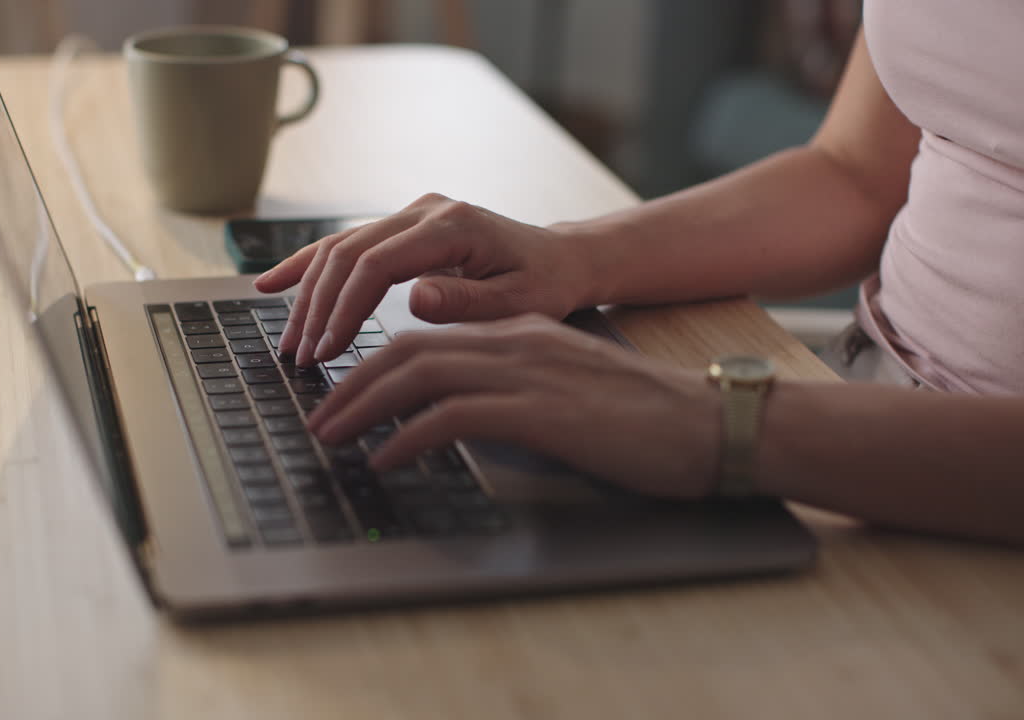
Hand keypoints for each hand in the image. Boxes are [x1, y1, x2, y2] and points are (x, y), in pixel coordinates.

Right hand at [253, 193, 591, 366]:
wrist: (559, 258)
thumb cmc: (544, 284)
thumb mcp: (520, 303)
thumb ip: (468, 302)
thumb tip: (416, 297)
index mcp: (452, 226)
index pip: (377, 264)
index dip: (344, 308)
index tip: (327, 350)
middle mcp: (425, 210)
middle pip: (349, 253)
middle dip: (317, 306)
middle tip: (300, 355)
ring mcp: (411, 214)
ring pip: (340, 247)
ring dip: (308, 293)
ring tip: (289, 339)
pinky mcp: (403, 226)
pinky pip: (347, 243)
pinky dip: (308, 265)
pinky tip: (272, 284)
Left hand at [306, 315, 722, 498]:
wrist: (708, 424)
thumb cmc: (641, 418)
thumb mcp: (564, 390)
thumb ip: (511, 389)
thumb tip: (456, 415)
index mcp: (518, 334)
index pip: (424, 335)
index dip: (370, 362)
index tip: (339, 391)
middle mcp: (514, 342)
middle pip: (407, 349)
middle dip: (350, 382)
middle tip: (316, 416)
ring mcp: (526, 372)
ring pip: (417, 374)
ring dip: (362, 405)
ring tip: (330, 436)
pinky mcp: (539, 411)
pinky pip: (450, 417)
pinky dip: (406, 436)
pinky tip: (384, 459)